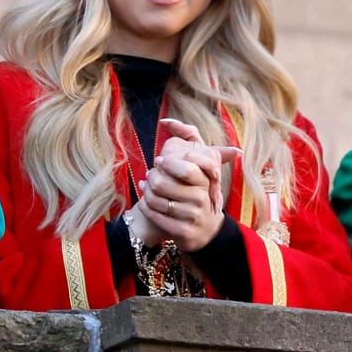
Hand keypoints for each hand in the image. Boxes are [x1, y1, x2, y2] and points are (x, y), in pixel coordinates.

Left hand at [136, 118, 241, 252]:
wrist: (204, 231)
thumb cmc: (198, 192)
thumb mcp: (201, 165)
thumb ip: (189, 138)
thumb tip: (166, 120)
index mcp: (207, 181)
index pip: (186, 166)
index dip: (168, 163)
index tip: (160, 161)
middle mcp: (202, 199)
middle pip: (162, 182)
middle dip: (151, 178)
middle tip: (149, 175)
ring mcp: (192, 216)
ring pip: (156, 199)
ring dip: (146, 192)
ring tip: (145, 186)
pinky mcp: (182, 231)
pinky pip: (154, 215)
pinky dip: (145, 206)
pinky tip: (145, 201)